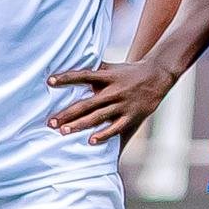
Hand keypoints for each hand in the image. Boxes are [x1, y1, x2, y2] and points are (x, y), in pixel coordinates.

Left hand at [45, 52, 180, 144]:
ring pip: (98, 117)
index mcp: (108, 77)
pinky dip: (104, 134)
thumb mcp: (112, 68)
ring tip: (64, 131)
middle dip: (67, 113)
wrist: (158, 75)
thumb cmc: (130, 72)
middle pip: (87, 103)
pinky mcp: (132, 116)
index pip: (84, 76)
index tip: (50, 81)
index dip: (67, 78)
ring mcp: (123, 104)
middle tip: (51, 122)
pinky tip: (91, 140)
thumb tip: (72, 71)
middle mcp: (114, 91)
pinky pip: (116, 127)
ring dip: (80, 124)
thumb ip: (94, 72)